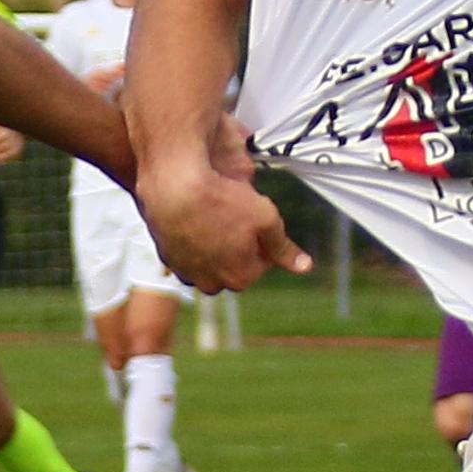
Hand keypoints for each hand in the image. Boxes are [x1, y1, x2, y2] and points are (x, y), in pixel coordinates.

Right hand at [140, 160, 309, 293]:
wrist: (174, 188)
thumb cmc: (223, 201)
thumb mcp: (266, 219)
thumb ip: (284, 247)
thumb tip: (305, 267)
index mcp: (240, 278)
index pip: (262, 262)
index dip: (262, 238)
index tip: (256, 217)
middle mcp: (212, 283)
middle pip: (234, 265)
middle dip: (237, 246)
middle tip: (234, 215)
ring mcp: (187, 273)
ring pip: (209, 262)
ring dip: (214, 246)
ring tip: (213, 215)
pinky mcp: (167, 258)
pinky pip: (187, 254)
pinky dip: (192, 241)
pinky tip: (194, 218)